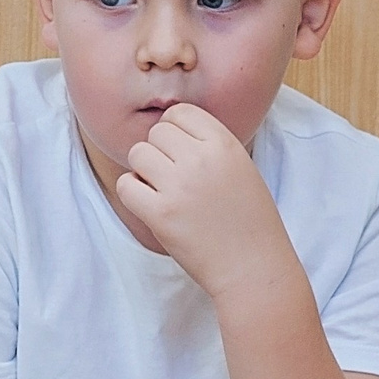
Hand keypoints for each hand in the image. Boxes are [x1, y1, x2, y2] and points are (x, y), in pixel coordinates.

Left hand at [113, 103, 293, 296]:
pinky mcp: (160, 213)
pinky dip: (131, 192)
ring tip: (161, 190)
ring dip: (143, 171)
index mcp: (224, 144)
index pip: (180, 112)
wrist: (253, 266)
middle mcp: (201, 159)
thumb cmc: (249, 220)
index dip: (173, 130)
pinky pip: (126, 185)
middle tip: (171, 176)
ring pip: (138, 154)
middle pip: (156, 132)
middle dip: (158, 152)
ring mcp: (179, 186)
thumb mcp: (241, 167)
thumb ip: (210, 146)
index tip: (178, 150)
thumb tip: (170, 129)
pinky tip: (149, 203)